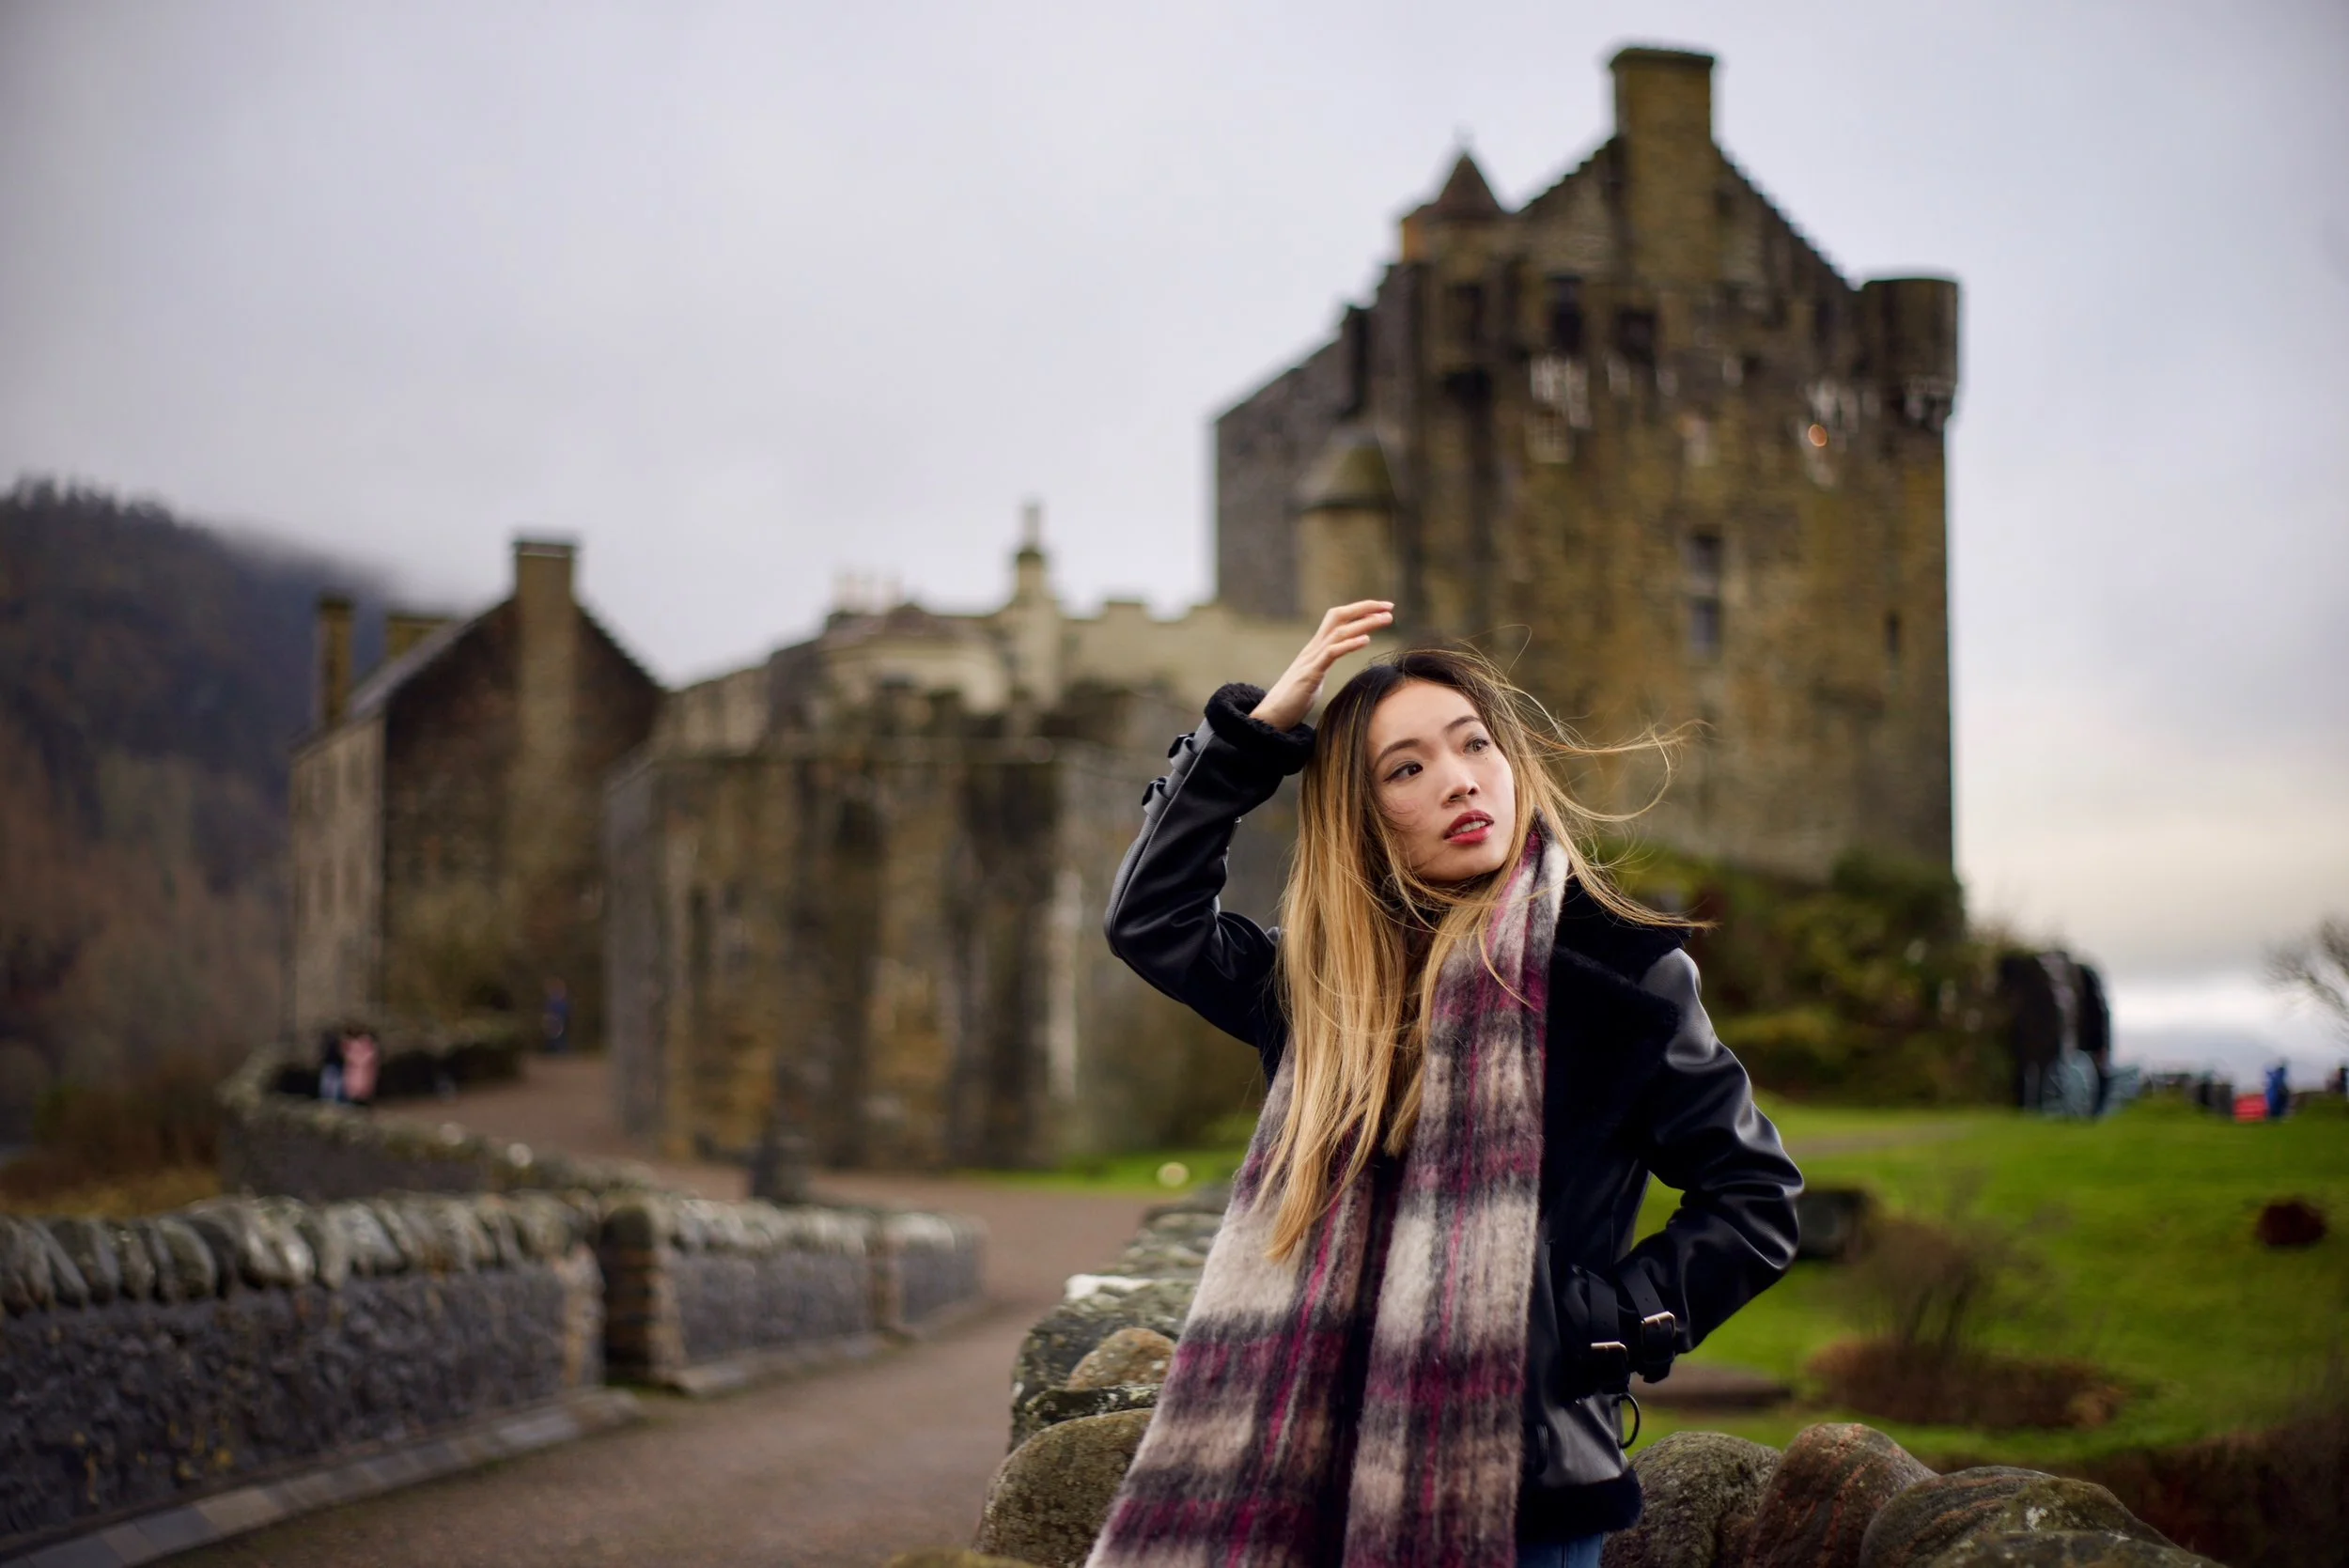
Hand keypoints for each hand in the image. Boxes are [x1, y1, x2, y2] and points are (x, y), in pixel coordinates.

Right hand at [1251, 601, 1392, 729]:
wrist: (1271, 716)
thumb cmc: (1292, 700)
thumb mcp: (1314, 676)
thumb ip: (1324, 663)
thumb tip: (1337, 657)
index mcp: (1315, 648)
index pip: (1337, 619)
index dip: (1359, 611)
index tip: (1382, 609)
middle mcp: (1313, 648)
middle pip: (1338, 617)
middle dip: (1364, 608)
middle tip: (1389, 607)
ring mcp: (1310, 660)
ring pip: (1338, 632)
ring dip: (1364, 624)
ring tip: (1385, 620)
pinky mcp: (1309, 674)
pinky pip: (1331, 654)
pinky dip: (1349, 644)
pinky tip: (1366, 640)